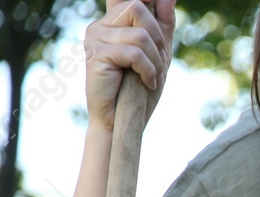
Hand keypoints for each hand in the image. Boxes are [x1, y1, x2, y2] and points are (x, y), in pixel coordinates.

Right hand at [85, 0, 175, 130]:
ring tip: (152, 77)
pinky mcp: (97, 55)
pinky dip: (148, 70)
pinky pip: (134, 53)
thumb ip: (163, 26)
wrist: (122, 120)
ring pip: (140, 34)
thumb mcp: (158, 55)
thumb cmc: (139, 90)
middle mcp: (100, 26)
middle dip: (157, 37)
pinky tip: (147, 82)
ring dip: (156, 60)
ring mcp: (95, 39)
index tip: (159, 1)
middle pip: (137, 8)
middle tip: (159, 61)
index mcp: (113, 24)